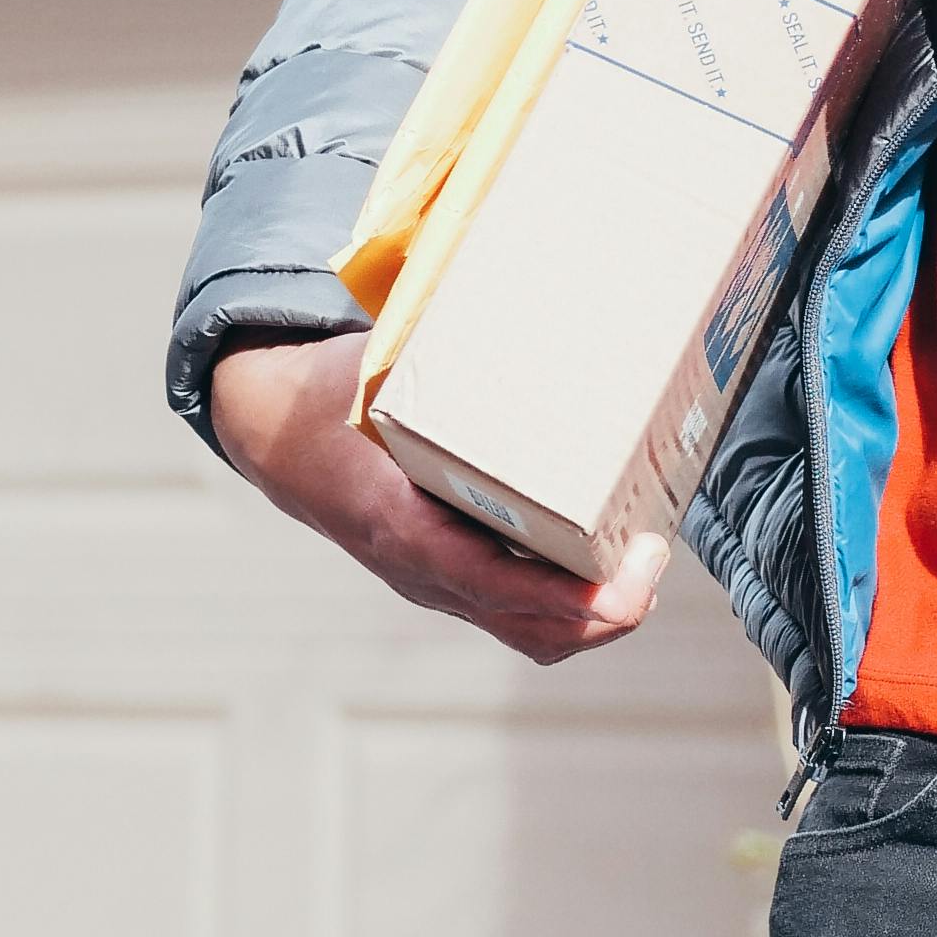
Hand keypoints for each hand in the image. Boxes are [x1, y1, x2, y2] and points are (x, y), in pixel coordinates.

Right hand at [209, 332, 669, 667]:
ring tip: (646, 564)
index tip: (624, 584)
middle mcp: (422, 571)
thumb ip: (440, 352)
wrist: (280, 438)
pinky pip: (521, 619)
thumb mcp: (378, 366)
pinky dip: (572, 608)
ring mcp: (437, 586)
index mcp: (401, 523)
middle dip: (606, 612)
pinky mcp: (451, 583)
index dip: (564, 596)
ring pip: (532, 636)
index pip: (490, 581)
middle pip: (531, 630)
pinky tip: (612, 565)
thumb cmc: (337, 396)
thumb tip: (526, 300)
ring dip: (598, 617)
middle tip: (655, 555)